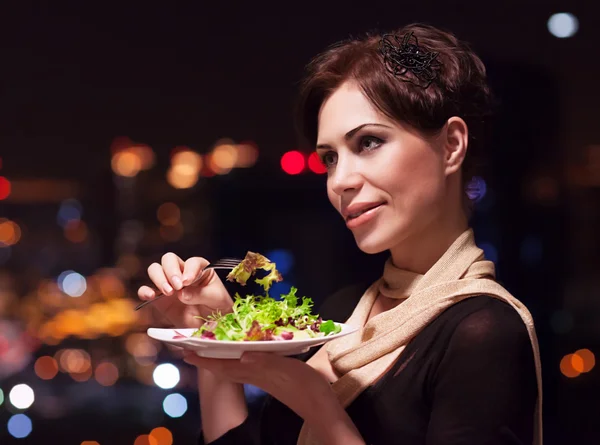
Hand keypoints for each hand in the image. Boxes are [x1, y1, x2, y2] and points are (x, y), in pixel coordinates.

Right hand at [137, 253, 233, 327]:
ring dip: (159, 278)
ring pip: (155, 269)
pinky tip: (150, 296)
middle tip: (177, 286)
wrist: (210, 326)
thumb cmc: (217, 308)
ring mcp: (169, 284)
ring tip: (168, 292)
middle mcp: (182, 272)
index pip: (192, 262)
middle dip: (171, 270)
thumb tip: (183, 294)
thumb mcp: (217, 299)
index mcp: (200, 269)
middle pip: (169, 259)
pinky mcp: (158, 298)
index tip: (188, 281)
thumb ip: (202, 294)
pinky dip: (144, 291)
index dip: (189, 269)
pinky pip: (145, 290)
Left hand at [184, 352, 331, 418]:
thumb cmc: (306, 389)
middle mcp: (255, 376)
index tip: (185, 351)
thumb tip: (242, 355)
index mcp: (256, 373)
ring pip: (234, 369)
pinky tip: (244, 355)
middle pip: (224, 368)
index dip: (205, 359)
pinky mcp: (272, 380)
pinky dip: (238, 360)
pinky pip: (246, 369)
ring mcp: (263, 379)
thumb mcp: (288, 370)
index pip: (224, 365)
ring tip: (212, 349)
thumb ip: (266, 362)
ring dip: (221, 359)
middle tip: (193, 349)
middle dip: (208, 359)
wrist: (321, 410)